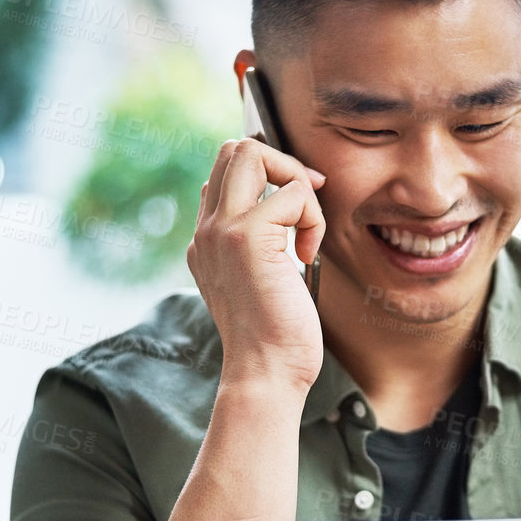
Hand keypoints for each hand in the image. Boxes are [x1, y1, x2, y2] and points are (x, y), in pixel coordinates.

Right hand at [185, 138, 327, 392]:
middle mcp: (207, 228)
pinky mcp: (247, 235)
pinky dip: (314, 219)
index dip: (271, 176)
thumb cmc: (275, 337)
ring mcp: (222, 228)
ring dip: (296, 183)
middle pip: (236, 148)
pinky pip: (294, 192)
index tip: (299, 211)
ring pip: (253, 152)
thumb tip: (288, 206)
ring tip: (306, 231)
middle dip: (284, 165)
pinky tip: (307, 257)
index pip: (227, 170)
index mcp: (207, 238)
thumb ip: (262, 244)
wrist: (265, 373)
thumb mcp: (262, 281)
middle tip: (307, 205)